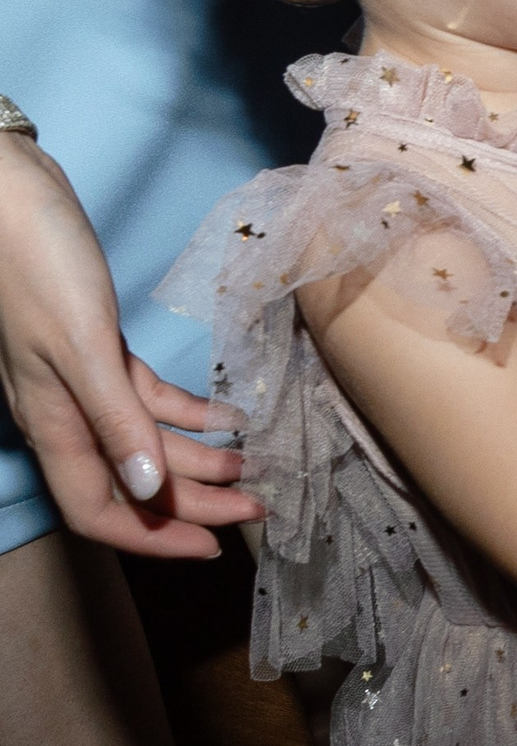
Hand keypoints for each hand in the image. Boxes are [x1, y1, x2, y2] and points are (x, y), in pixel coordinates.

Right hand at [0, 137, 258, 556]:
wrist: (8, 197)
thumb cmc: (37, 266)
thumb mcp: (81, 347)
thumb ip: (114, 420)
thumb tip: (147, 489)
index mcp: (56, 425)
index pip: (103, 511)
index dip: (156, 538)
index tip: (216, 548)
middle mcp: (68, 415)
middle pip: (137, 482)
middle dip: (197, 503)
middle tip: (262, 509)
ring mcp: (83, 382)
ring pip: (149, 441)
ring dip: (201, 458)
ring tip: (257, 468)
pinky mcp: (98, 347)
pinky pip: (147, 396)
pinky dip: (190, 410)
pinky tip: (232, 416)